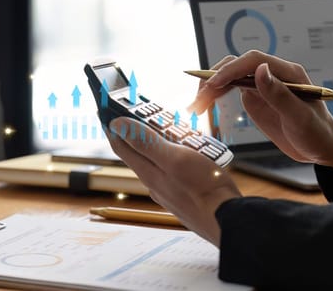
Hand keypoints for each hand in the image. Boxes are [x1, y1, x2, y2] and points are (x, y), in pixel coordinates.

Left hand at [105, 117, 240, 246]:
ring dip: (161, 144)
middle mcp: (155, 184)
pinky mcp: (184, 196)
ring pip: (158, 162)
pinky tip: (191, 155)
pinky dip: (177, 158)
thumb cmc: (204, 189)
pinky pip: (174, 172)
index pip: (121, 146)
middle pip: (139, 153)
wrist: (227, 221)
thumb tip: (117, 125)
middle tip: (143, 114)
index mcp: (149, 173)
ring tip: (173, 130)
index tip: (105, 112)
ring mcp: (169, 192)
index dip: (112, 127)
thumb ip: (145, 142)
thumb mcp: (174, 157)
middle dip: (139, 132)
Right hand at [188, 50, 332, 180]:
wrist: (321, 146)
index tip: (214, 84)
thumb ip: (279, 94)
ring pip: (229, 77)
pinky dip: (214, 96)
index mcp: (287, 73)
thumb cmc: (317, 132)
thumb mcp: (300, 117)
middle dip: (214, 79)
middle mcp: (272, 74)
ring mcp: (261, 85)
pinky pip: (229, 90)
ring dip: (209, 88)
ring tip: (195, 106)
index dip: (231, 70)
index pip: (253, 61)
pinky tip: (202, 106)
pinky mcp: (254, 97)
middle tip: (198, 101)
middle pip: (236, 66)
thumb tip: (259, 70)